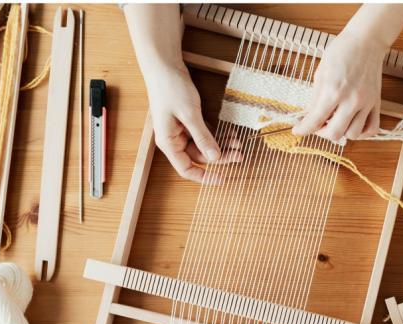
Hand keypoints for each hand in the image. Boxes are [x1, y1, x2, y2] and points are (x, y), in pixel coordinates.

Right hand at [145, 64, 240, 182]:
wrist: (164, 65)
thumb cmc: (170, 88)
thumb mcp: (190, 115)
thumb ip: (203, 138)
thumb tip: (215, 158)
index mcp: (168, 142)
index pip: (186, 169)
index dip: (204, 177)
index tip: (222, 178)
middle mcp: (174, 139)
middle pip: (199, 157)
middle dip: (220, 156)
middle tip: (239, 154)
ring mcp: (181, 130)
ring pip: (204, 145)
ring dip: (221, 144)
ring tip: (238, 142)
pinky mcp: (188, 121)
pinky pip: (205, 133)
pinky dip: (217, 134)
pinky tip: (230, 133)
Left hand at [292, 31, 383, 141]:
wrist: (366, 41)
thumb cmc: (341, 52)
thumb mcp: (321, 73)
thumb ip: (316, 98)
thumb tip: (311, 117)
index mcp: (333, 90)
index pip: (315, 121)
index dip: (303, 129)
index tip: (297, 130)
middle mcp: (351, 100)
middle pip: (335, 134)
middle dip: (322, 133)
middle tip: (318, 125)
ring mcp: (366, 103)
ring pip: (353, 135)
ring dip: (342, 132)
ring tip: (336, 121)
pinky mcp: (377, 103)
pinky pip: (372, 129)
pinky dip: (362, 132)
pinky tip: (353, 124)